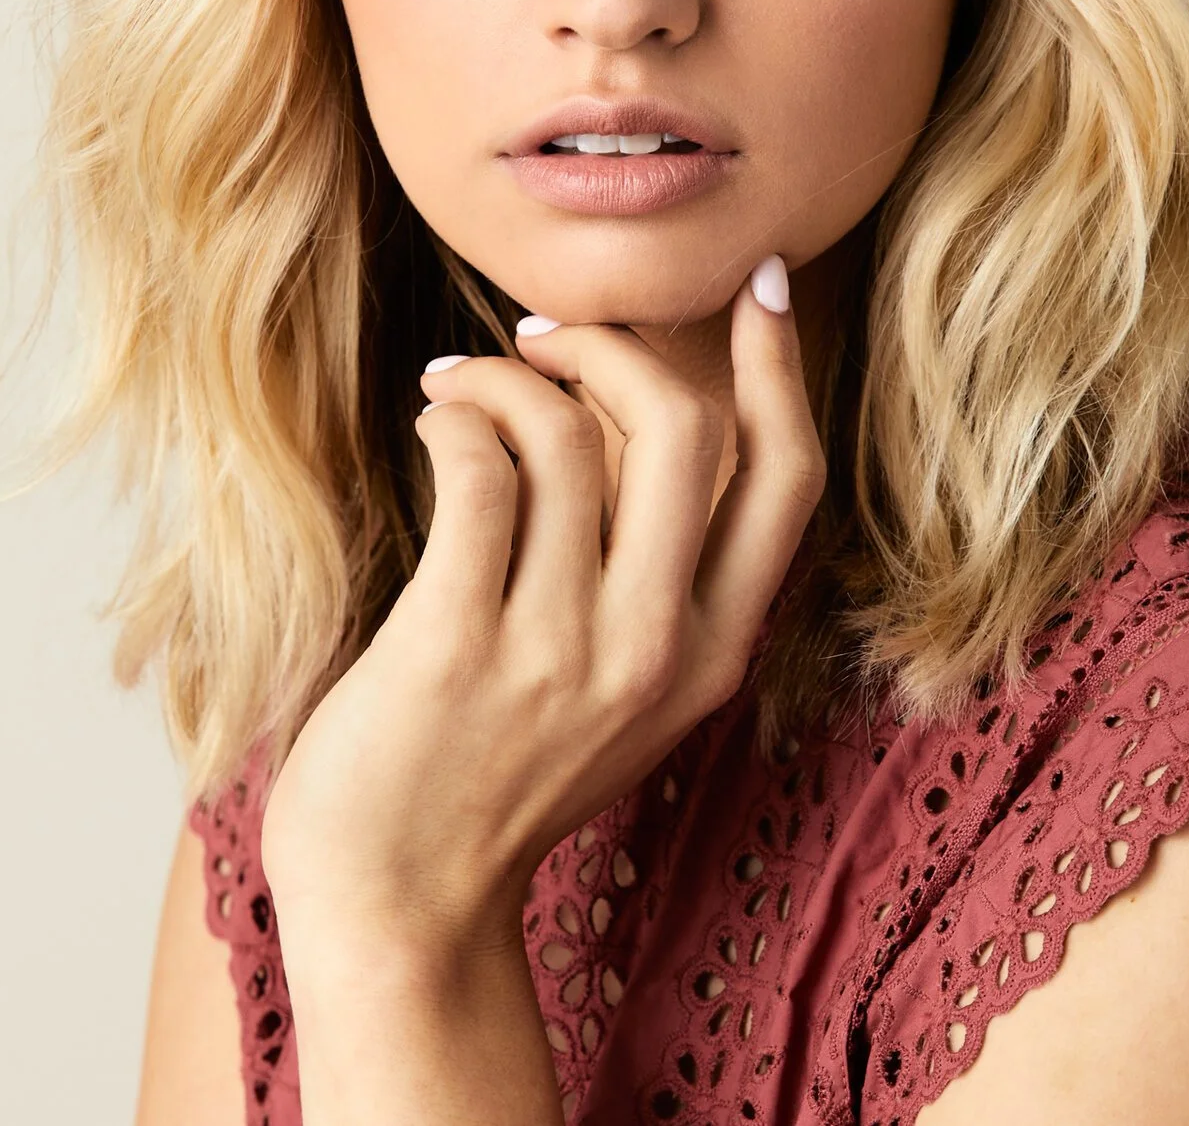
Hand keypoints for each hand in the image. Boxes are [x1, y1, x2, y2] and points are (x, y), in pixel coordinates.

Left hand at [257, 254, 825, 968]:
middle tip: (545, 334)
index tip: (760, 284)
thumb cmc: (500, 772)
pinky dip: (456, 417)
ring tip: (456, 385)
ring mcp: (561, 651)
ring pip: (569, 434)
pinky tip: (434, 423)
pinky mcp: (460, 645)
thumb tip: (646, 403)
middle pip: (686, 429)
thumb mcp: (627, 688)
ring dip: (506, 377)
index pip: (787, 480)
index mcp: (715, 654)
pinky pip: (480, 470)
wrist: (400, 904)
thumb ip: (659, 572)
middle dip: (613, 347)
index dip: (782, 367)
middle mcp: (656, 649)